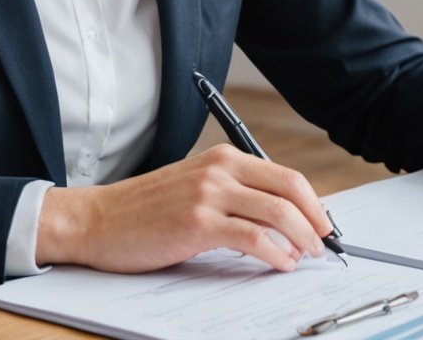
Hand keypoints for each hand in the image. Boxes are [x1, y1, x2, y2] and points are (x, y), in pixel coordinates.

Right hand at [35, 145, 335, 272]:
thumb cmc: (144, 210)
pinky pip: (252, 238)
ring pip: (277, 212)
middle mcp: (219, 169)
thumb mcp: (194, 188)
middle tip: (325, 241)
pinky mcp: (197, 223)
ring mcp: (208, 194)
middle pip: (289, 188)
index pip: (284, 174)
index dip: (312, 202)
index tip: (322, 224)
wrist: (97, 220)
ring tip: (308, 256)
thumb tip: (278, 219)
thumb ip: (232, 194)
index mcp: (222, 157)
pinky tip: (281, 264)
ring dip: (302, 237)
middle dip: (316, 218)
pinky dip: (275, 254)